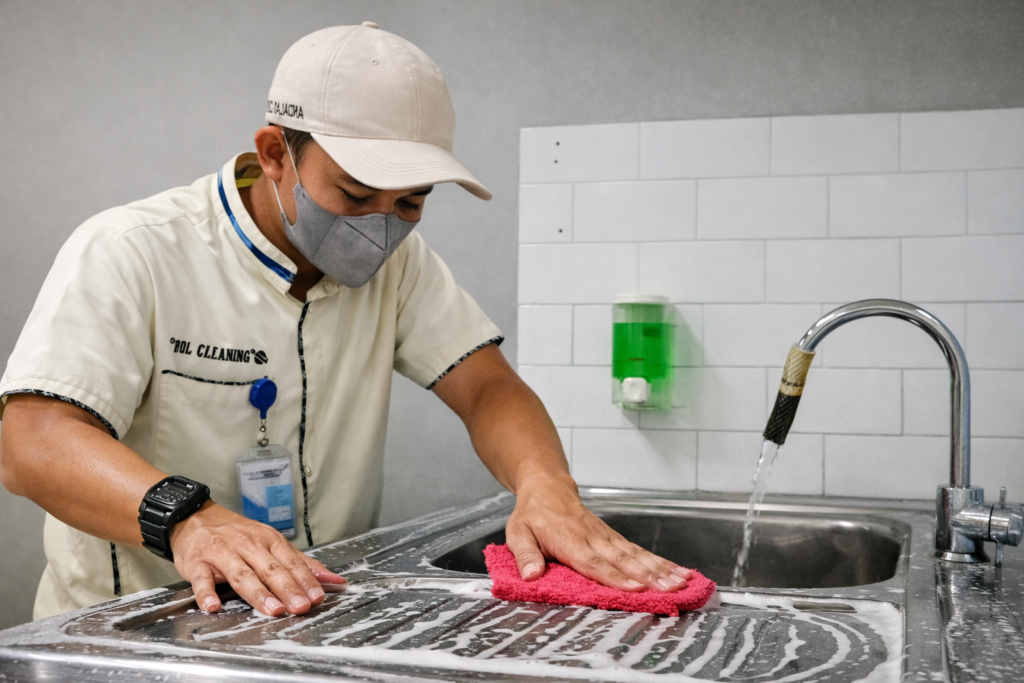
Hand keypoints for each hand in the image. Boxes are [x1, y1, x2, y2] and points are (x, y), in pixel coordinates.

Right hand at [169, 501, 346, 615]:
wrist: (195, 517)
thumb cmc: (236, 534)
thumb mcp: (270, 542)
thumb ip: (300, 563)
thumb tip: (332, 579)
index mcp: (268, 540)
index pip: (291, 562)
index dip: (305, 580)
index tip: (318, 597)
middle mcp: (247, 545)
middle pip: (270, 569)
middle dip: (288, 589)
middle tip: (301, 607)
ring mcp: (221, 553)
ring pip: (242, 574)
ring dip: (258, 593)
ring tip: (272, 609)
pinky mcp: (197, 562)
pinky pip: (202, 579)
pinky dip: (207, 593)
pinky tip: (213, 606)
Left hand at [504, 472, 692, 591]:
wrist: (547, 486)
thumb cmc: (533, 513)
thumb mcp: (517, 533)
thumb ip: (525, 555)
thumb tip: (531, 575)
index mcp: (569, 540)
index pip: (594, 562)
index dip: (615, 576)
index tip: (636, 588)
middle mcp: (593, 538)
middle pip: (624, 559)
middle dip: (650, 576)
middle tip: (671, 588)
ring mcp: (606, 536)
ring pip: (636, 554)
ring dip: (661, 569)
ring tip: (681, 582)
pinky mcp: (613, 537)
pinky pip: (638, 550)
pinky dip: (659, 561)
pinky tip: (676, 571)